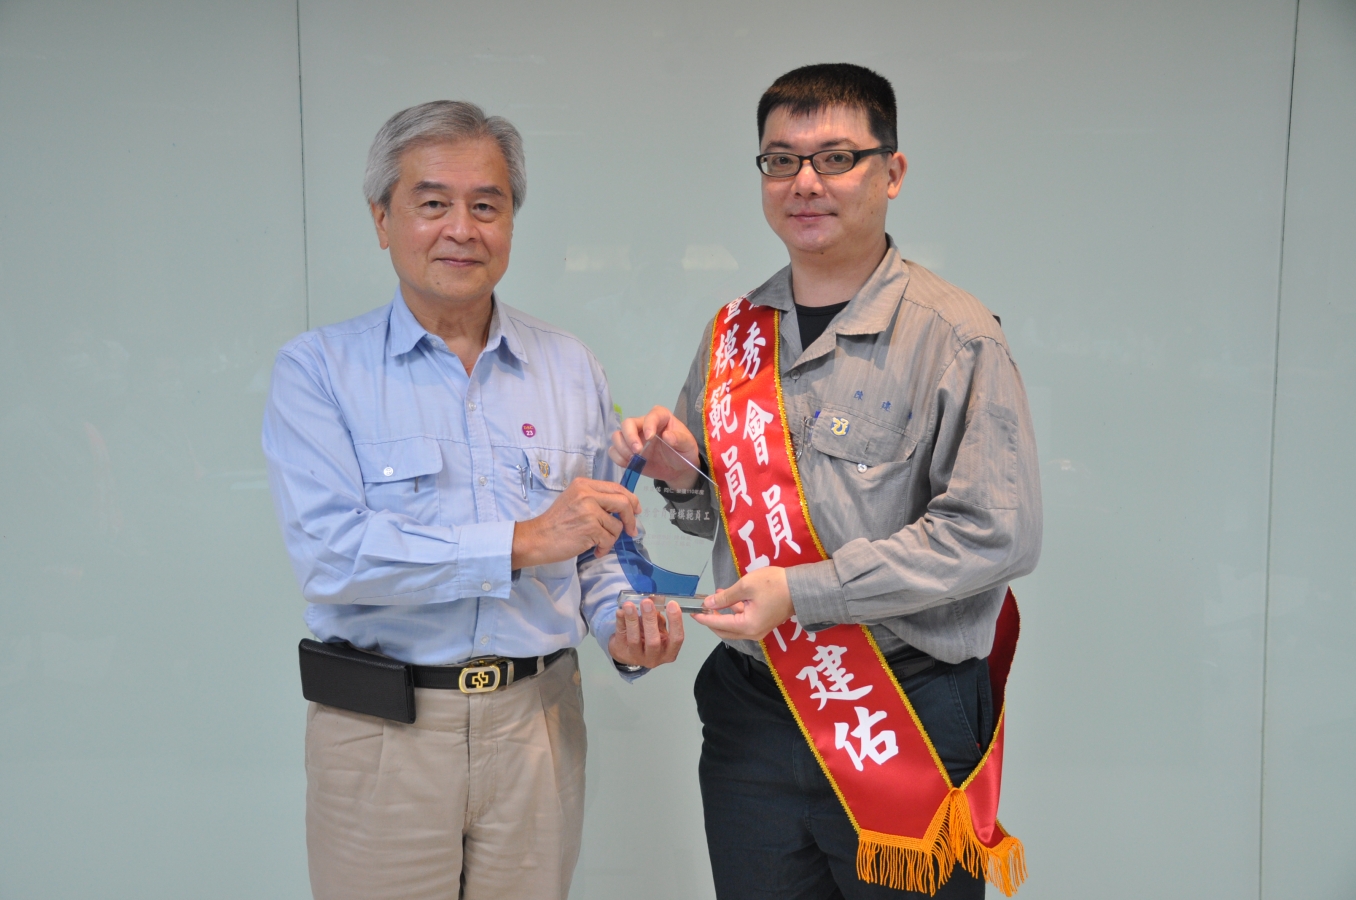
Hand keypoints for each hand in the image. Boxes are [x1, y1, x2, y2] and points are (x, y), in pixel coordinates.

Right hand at [512, 478, 639, 567]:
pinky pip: (609, 539)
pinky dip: (605, 548)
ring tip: (598, 543)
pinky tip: (595, 550)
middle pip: (624, 502)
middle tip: (632, 531)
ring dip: (611, 538)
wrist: (537, 538)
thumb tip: (623, 509)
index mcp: (584, 484)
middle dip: (631, 518)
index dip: (631, 499)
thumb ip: (595, 500)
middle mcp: (587, 494)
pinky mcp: (590, 528)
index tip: (636, 511)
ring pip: (617, 525)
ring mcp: (589, 510)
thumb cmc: (555, 523)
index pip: (616, 487)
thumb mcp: (574, 501)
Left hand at [608, 597, 685, 668]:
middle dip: (650, 620)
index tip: (672, 604)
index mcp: (669, 652)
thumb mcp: (659, 631)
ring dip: (632, 620)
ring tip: (629, 605)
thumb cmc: (649, 639)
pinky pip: (621, 635)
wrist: (629, 654)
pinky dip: (620, 621)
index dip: (676, 621)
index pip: (677, 638)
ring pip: (634, 639)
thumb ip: (659, 618)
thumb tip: (655, 599)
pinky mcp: (621, 652)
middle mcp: (654, 657)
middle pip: (653, 641)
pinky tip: (621, 611)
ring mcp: (636, 657)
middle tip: (647, 603)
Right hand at [609, 406, 700, 489]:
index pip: (651, 415)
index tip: (650, 437)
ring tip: (634, 459)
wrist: (679, 469)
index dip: (648, 424)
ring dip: (622, 448)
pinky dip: (618, 458)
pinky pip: (614, 451)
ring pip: (617, 436)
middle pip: (627, 423)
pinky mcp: (627, 452)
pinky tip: (629, 463)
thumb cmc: (684, 452)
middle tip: (638, 451)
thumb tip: (667, 436)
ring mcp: (633, 438)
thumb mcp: (687, 444)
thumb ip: (679, 439)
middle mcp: (643, 425)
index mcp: (660, 417)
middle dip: (630, 437)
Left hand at [691, 567, 793, 641]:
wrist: (800, 587)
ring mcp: (759, 630)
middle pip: (725, 631)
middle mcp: (752, 633)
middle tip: (702, 606)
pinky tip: (730, 598)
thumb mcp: (746, 586)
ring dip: (723, 614)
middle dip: (712, 619)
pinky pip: (743, 622)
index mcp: (747, 626)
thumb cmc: (774, 584)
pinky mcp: (763, 624)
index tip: (692, 612)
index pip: (718, 625)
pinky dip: (734, 612)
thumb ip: (725, 597)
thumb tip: (708, 604)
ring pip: (733, 627)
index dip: (704, 618)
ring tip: (716, 596)